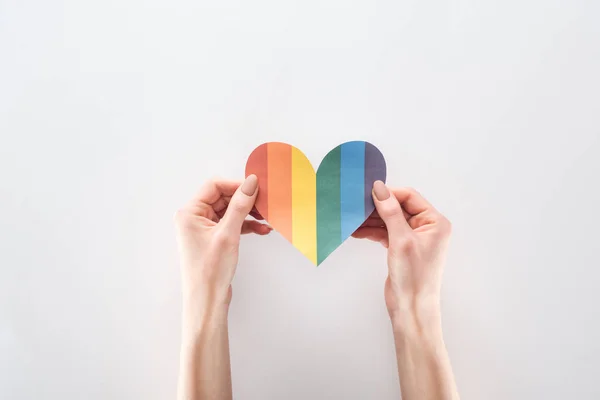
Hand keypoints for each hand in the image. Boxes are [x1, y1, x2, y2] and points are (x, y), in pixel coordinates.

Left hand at [174, 175, 270, 308]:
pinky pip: (232, 224)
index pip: (214, 186)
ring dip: (248, 213)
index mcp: (190, 213)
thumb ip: (240, 206)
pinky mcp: (214, 238)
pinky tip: (261, 229)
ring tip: (266, 218)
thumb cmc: (210, 271)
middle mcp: (194, 218)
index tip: (256, 187)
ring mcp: (204, 228)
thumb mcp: (228, 234)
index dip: (236, 185)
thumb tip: (250, 183)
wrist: (207, 300)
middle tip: (264, 204)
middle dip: (245, 200)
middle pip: (223, 197)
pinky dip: (246, 225)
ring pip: (230, 211)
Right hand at [352, 181, 451, 323]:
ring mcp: (414, 238)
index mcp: (435, 222)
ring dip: (372, 220)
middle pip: (398, 207)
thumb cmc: (414, 276)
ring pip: (390, 220)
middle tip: (357, 206)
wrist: (411, 308)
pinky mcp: (402, 248)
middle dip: (377, 208)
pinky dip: (372, 231)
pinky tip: (357, 231)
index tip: (368, 193)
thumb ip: (390, 211)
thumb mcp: (401, 239)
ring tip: (352, 220)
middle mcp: (427, 228)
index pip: (410, 197)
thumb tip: (379, 188)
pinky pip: (386, 232)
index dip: (389, 194)